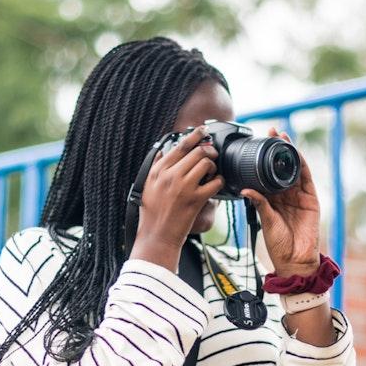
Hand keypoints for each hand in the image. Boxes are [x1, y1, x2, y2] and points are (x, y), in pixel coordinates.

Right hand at [131, 125, 222, 270]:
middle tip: (212, 154)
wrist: (157, 235)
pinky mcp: (195, 199)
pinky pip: (215, 183)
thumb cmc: (152, 213)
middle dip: (209, 150)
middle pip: (197, 152)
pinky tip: (216, 185)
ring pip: (206, 164)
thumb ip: (155, 167)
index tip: (203, 130)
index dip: (195, 135)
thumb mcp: (147, 186)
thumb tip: (161, 152)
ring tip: (211, 173)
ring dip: (213, 166)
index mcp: (159, 170)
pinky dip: (219, 182)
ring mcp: (184, 187)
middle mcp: (170, 176)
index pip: (180, 145)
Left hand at [241, 127, 320, 277]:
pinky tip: (296, 154)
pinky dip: (302, 165)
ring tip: (283, 137)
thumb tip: (245, 190)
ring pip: (295, 169)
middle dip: (278, 149)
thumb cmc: (279, 244)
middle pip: (282, 167)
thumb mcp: (266, 220)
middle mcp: (286, 195)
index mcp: (273, 199)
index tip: (258, 143)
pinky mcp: (311, 199)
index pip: (268, 174)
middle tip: (271, 132)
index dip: (265, 159)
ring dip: (290, 153)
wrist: (295, 260)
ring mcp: (300, 196)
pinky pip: (306, 179)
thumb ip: (259, 203)